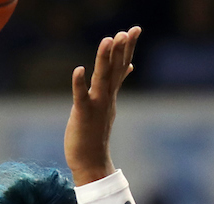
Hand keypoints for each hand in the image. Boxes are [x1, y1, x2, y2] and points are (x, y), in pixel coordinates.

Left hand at [65, 28, 140, 186]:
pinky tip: (79, 69)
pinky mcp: (82, 115)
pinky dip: (79, 83)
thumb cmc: (95, 134)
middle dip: (121, 50)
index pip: (121, 67)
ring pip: (101, 79)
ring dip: (104, 59)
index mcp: (110, 95)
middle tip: (127, 31)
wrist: (91, 163)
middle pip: (115, 69)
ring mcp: (96, 106)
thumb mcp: (107, 105)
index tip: (134, 29)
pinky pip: (81, 97)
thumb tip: (129, 67)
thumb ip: (115, 84)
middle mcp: (106, 98)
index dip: (127, 48)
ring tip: (108, 39)